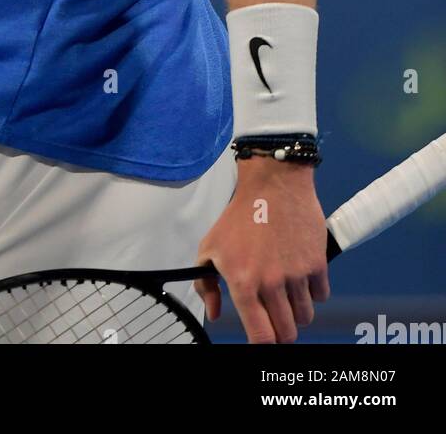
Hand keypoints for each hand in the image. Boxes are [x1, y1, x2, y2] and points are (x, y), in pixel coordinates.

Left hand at [195, 158, 329, 342]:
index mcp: (243, 282)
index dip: (263, 344)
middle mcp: (272, 283)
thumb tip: (215, 314)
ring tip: (286, 293)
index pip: (261, 337)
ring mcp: (297, 275)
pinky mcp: (318, 264)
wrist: (273, 185)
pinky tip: (300, 275)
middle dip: (281, 330)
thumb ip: (207, 285)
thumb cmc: (240, 216)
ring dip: (297, 312)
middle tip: (276, 317)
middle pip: (287, 333)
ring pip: (305, 317)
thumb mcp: (210, 247)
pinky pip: (321, 297)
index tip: (263, 339)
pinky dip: (313, 292)